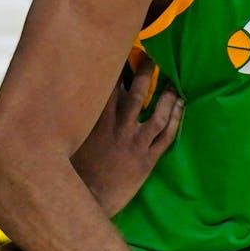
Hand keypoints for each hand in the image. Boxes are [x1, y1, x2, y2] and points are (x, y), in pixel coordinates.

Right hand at [72, 58, 182, 215]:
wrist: (88, 200)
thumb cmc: (74, 172)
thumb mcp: (69, 140)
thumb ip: (73, 120)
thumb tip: (69, 100)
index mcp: (98, 121)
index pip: (110, 87)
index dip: (117, 69)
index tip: (122, 51)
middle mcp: (119, 127)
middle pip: (136, 94)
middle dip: (144, 73)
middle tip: (152, 57)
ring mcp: (135, 143)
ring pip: (158, 114)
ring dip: (167, 97)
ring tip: (174, 83)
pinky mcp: (147, 160)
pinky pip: (166, 137)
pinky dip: (176, 120)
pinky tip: (181, 108)